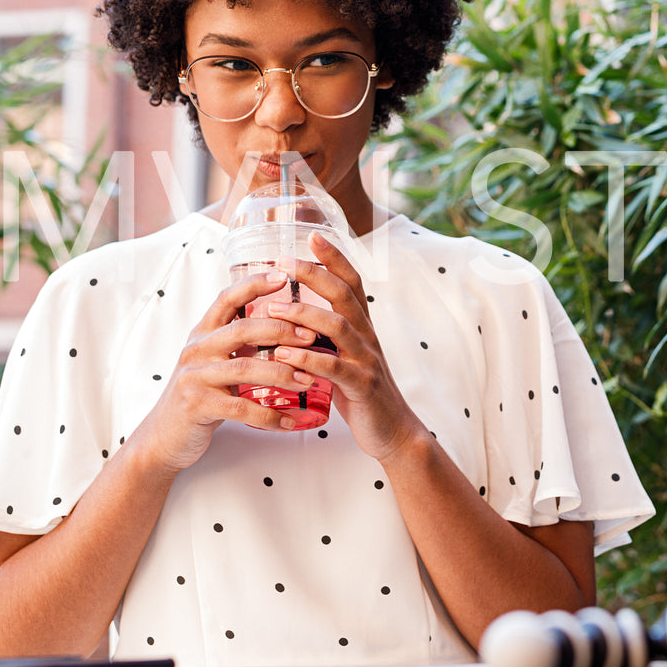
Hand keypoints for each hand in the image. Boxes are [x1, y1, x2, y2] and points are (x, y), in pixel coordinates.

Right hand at [126, 269, 322, 476]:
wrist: (164, 436)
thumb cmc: (199, 395)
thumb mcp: (213, 361)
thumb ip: (238, 344)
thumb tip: (286, 327)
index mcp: (203, 333)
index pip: (227, 299)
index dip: (254, 284)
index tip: (283, 275)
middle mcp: (197, 350)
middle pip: (242, 329)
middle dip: (281, 330)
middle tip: (312, 336)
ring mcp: (195, 377)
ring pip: (245, 368)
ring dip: (282, 373)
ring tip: (308, 380)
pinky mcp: (197, 406)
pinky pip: (241, 408)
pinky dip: (269, 416)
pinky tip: (289, 421)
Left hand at [266, 231, 427, 461]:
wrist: (393, 431)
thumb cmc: (360, 392)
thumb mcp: (343, 356)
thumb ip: (324, 336)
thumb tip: (290, 315)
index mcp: (361, 326)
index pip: (352, 281)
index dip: (334, 257)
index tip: (312, 235)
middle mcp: (367, 336)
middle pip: (345, 294)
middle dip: (314, 274)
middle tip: (283, 261)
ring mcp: (366, 360)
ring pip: (338, 327)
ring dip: (304, 315)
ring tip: (273, 309)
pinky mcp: (362, 386)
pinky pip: (334, 368)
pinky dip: (308, 359)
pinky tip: (283, 356)